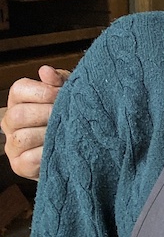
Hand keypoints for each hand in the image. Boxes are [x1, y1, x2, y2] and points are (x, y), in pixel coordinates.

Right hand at [1, 65, 68, 180]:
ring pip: (24, 137)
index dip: (42, 91)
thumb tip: (45, 71)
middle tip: (68, 117)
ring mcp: (13, 145)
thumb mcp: (68, 96)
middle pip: (19, 114)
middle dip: (47, 114)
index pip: (19, 90)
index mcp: (19, 102)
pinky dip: (48, 153)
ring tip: (67, 133)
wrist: (79, 154)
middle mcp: (10, 122)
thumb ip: (59, 81)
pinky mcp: (20, 165)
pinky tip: (62, 149)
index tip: (62, 94)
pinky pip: (30, 158)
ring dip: (49, 134)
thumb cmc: (70, 120)